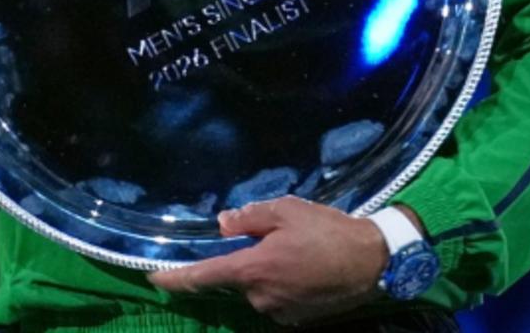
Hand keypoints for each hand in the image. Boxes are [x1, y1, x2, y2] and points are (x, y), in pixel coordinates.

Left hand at [146, 196, 391, 325]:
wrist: (376, 263)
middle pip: (236, 279)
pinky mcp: (298, 319)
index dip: (174, 279)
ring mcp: (280, 312)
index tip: (153, 279)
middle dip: (245, 261)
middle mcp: (260, 297)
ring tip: (298, 250)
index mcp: (253, 269)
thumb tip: (222, 225)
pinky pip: (278, 299)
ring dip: (267, 272)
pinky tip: (306, 267)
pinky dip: (284, 284)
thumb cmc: (329, 231)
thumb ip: (249, 217)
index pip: (201, 277)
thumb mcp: (287, 210)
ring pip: (259, 289)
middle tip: (274, 238)